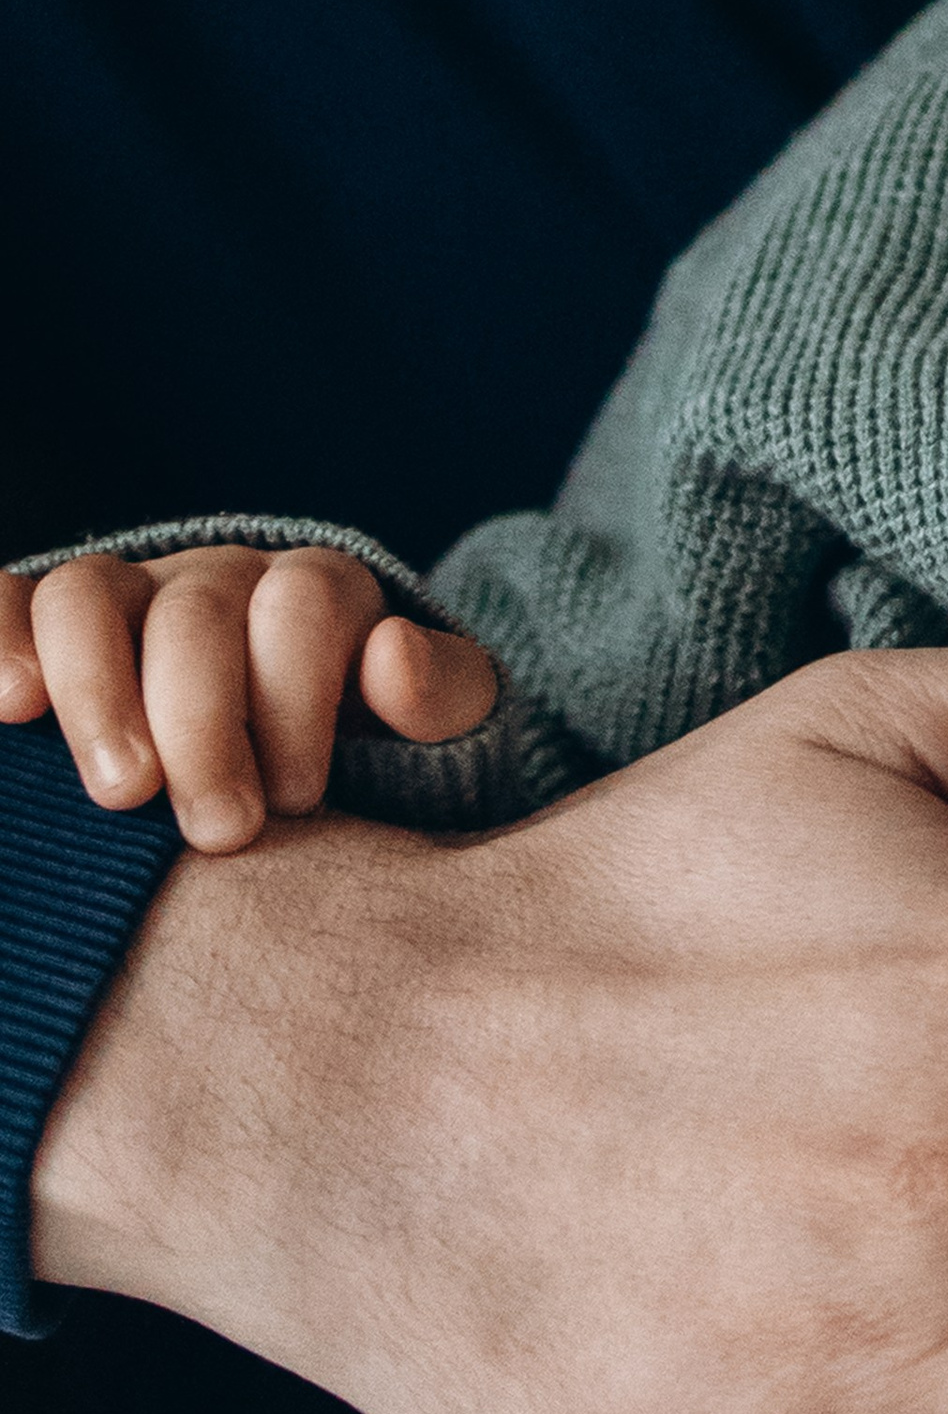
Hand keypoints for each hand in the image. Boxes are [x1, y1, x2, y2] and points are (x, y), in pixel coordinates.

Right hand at [0, 542, 497, 849]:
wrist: (292, 776)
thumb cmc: (363, 758)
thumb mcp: (432, 729)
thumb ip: (439, 695)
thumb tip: (391, 657)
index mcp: (311, 592)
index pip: (300, 603)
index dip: (297, 697)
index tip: (297, 799)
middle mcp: (211, 580)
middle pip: (194, 612)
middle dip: (206, 722)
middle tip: (220, 832)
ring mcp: (122, 602)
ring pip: (85, 597)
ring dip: (96, 689)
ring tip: (122, 794)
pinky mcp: (46, 639)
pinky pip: (8, 605)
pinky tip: (8, 706)